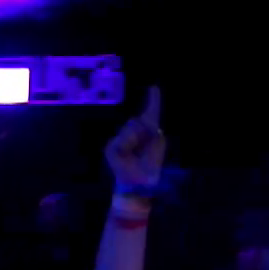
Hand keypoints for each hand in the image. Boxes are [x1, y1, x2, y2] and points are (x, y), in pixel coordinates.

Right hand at [105, 85, 166, 200]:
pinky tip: (127, 156)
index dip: (152, 100)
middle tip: (143, 148)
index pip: (150, 113)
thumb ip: (152, 129)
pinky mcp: (111, 148)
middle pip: (136, 121)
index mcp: (147, 132)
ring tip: (135, 154)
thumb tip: (139, 121)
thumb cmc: (150, 164)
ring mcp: (119, 140)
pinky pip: (119, 140)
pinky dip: (125, 147)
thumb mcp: (157, 144)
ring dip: (134, 141)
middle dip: (141, 131)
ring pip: (128, 129)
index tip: (154, 87)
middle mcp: (132, 133)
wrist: (138, 182)